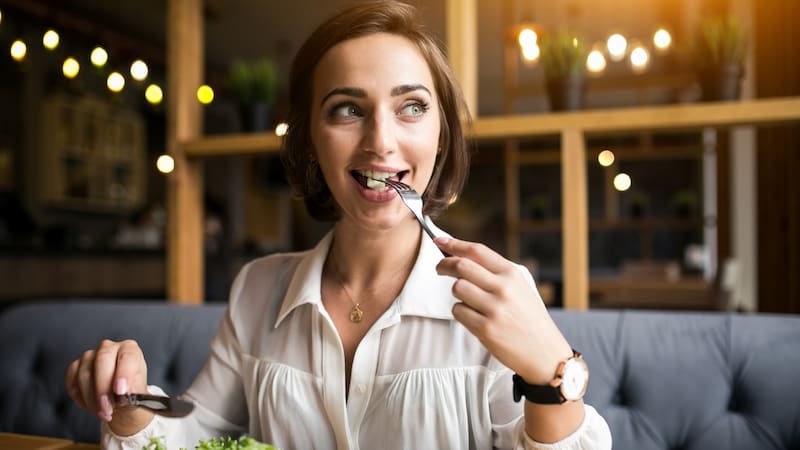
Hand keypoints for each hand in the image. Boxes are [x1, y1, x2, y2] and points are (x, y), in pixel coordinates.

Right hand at [65, 339, 153, 434]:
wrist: (119, 399)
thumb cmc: (131, 392)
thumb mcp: (139, 395)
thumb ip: (134, 394)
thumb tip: (125, 396)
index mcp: (129, 349)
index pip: (128, 356)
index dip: (124, 373)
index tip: (121, 392)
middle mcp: (109, 348)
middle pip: (102, 360)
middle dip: (103, 388)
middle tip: (108, 408)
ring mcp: (89, 356)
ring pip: (85, 374)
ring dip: (92, 398)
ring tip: (104, 412)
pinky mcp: (75, 367)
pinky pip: (72, 382)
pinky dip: (81, 398)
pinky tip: (92, 406)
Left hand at [434, 237, 572, 383]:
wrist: (545, 353)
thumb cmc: (528, 318)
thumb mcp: (520, 288)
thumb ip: (495, 273)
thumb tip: (460, 257)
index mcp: (512, 274)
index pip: (477, 251)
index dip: (454, 244)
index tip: (439, 240)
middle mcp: (503, 288)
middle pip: (461, 266)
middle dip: (444, 264)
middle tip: (439, 268)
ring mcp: (494, 309)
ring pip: (457, 288)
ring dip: (457, 293)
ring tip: (468, 300)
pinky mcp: (486, 329)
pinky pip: (458, 311)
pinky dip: (460, 312)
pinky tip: (474, 318)